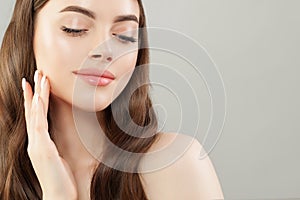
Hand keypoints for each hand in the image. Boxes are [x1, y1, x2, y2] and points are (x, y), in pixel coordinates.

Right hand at [22, 70, 76, 199]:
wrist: (59, 196)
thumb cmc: (61, 178)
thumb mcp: (58, 158)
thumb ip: (55, 146)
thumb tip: (58, 138)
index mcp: (40, 142)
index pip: (35, 116)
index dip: (34, 99)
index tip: (34, 84)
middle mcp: (35, 142)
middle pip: (33, 111)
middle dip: (34, 91)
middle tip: (35, 73)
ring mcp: (37, 145)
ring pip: (35, 114)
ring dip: (37, 95)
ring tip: (38, 78)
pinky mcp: (42, 150)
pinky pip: (39, 126)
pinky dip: (38, 111)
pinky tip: (39, 99)